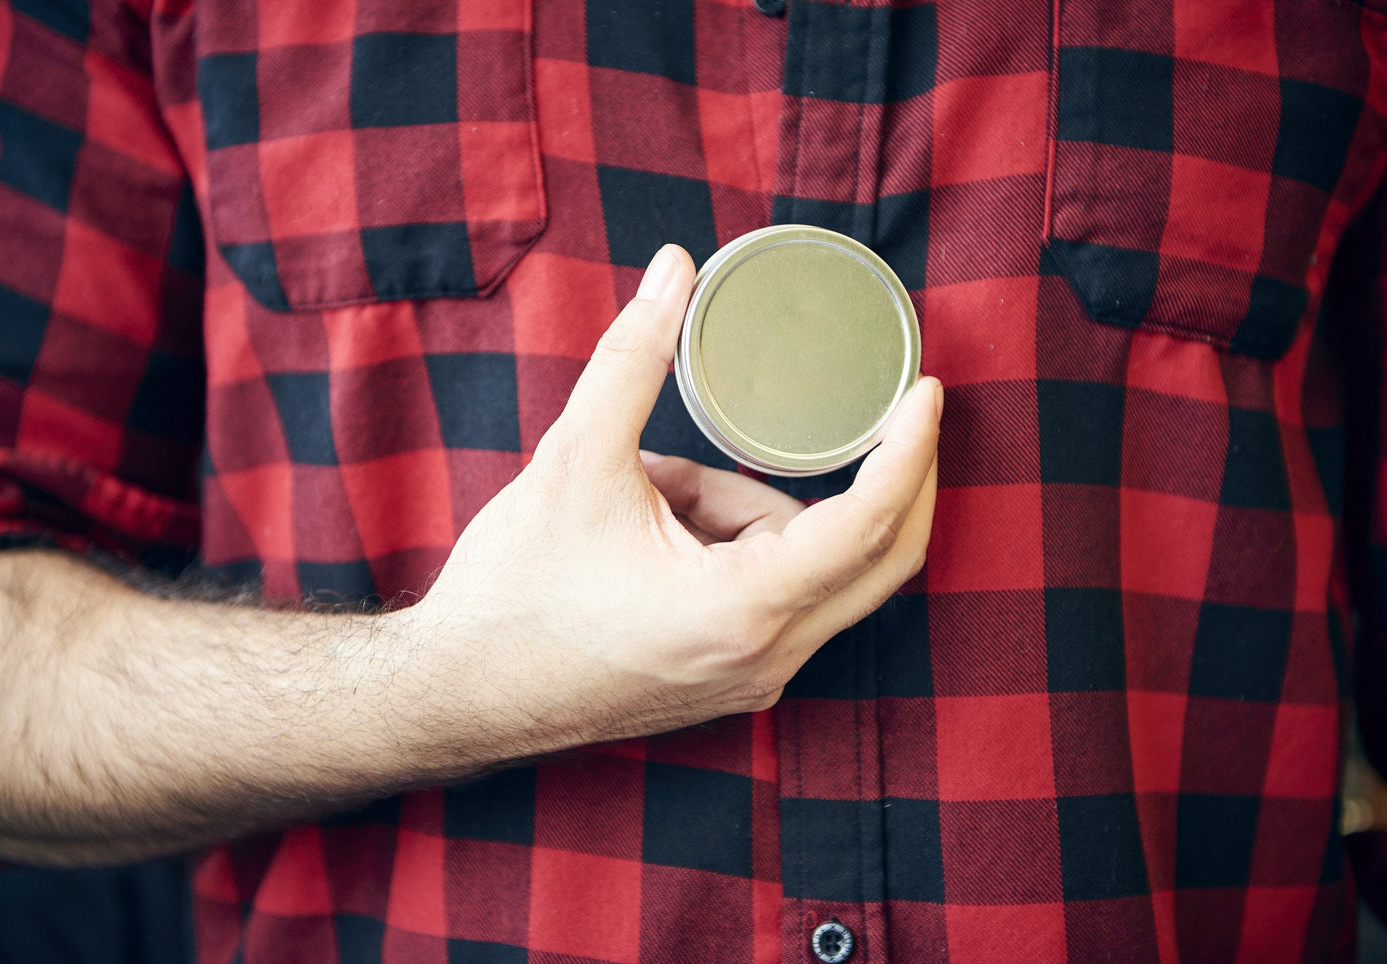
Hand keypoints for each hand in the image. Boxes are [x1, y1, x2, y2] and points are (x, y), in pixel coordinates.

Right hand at [399, 244, 943, 758]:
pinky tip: (661, 529)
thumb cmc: (514, 595)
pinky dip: (741, 545)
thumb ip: (634, 356)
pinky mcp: (732, 681)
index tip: (926, 390)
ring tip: (655, 495)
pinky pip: (778, 594)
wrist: (460, 694)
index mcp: (742, 610)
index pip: (869, 525)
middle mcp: (766, 658)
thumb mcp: (575, 459)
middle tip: (890, 408)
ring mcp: (753, 679)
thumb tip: (672, 269)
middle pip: (878, 559)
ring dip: (756, 509)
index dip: (910, 450)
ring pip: (810, 567)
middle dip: (889, 478)